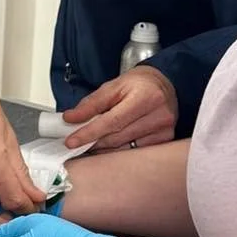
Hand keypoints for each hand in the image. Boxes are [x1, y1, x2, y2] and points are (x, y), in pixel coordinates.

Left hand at [60, 66, 176, 151]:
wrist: (164, 84)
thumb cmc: (138, 84)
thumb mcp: (113, 86)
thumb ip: (91, 103)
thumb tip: (70, 118)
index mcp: (145, 97)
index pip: (112, 121)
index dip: (89, 133)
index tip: (71, 141)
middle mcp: (159, 115)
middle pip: (118, 137)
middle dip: (93, 142)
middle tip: (76, 143)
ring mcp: (164, 130)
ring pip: (126, 148)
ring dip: (104, 149)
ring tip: (90, 144)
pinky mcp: (165, 139)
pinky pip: (136, 152)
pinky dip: (118, 151)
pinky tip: (108, 147)